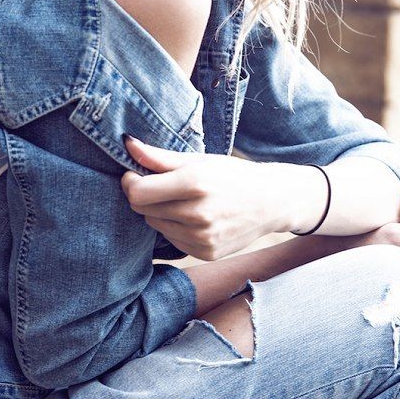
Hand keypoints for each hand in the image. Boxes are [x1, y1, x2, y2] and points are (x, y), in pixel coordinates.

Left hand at [120, 135, 282, 260]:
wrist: (272, 201)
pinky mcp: (205, 253)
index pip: (138, 192)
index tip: (135, 174)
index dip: (130, 182)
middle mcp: (198, 213)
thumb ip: (159, 157)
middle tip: (162, 186)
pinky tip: (194, 217)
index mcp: (195, 183)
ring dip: (160, 212)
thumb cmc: (232, 175)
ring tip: (183, 201)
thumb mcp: (199, 160)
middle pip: (143, 209)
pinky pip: (172, 240)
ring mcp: (202, 237)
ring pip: (155, 225)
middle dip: (145, 196)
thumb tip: (127, 145)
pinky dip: (175, 228)